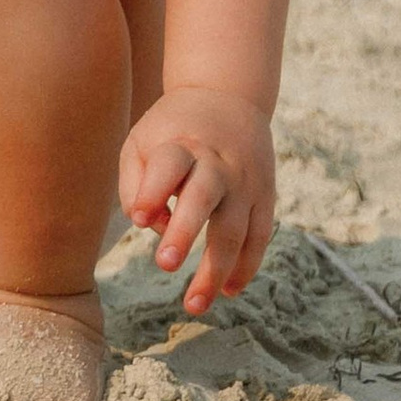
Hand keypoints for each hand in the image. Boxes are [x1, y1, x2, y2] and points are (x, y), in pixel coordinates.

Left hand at [119, 88, 274, 314]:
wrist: (228, 96)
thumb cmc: (172, 130)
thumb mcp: (142, 141)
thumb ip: (135, 183)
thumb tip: (147, 225)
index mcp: (182, 144)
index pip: (168, 166)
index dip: (152, 191)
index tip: (138, 217)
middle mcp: (217, 163)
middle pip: (204, 198)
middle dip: (185, 231)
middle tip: (164, 265)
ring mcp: (246, 182)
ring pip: (235, 229)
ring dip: (216, 268)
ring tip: (194, 304)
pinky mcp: (265, 196)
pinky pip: (259, 237)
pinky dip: (246, 266)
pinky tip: (228, 291)